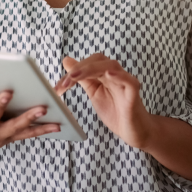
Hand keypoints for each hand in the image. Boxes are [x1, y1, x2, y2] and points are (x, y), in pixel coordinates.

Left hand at [56, 54, 191, 183]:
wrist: (133, 131)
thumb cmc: (115, 111)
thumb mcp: (94, 93)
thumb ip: (82, 78)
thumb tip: (67, 61)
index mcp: (104, 74)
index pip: (88, 63)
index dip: (72, 70)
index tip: (58, 86)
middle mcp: (115, 75)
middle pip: (98, 60)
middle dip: (78, 69)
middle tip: (64, 83)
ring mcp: (125, 83)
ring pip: (111, 66)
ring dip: (91, 69)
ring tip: (76, 76)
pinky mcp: (133, 94)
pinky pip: (129, 81)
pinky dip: (120, 76)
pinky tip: (108, 74)